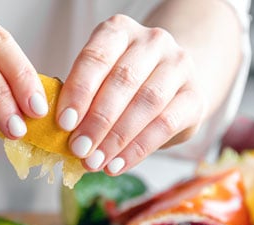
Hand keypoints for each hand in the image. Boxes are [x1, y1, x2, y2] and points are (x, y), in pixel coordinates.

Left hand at [56, 14, 205, 174]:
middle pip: (123, 80)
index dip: (79, 91)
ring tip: (95, 162)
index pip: (97, 57)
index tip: (63, 123)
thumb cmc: (123, 86)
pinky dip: (138, 149)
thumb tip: (58, 133)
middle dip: (97, 120)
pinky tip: (117, 165)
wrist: (171, 85)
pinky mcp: (195, 96)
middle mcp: (153, 41)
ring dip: (117, 137)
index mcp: (120, 31)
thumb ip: (82, 99)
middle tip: (78, 149)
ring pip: (147, 102)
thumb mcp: (100, 81)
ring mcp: (179, 66)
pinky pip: (166, 124)